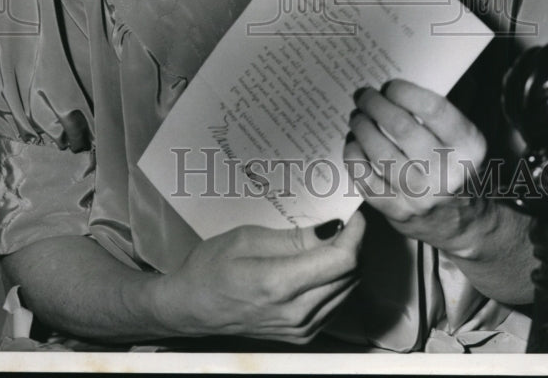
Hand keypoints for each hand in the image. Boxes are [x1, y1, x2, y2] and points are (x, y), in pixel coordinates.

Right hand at [151, 213, 364, 343]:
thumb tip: (333, 228)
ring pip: (348, 289)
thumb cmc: (211, 267)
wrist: (190, 307)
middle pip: (351, 275)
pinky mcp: (302, 334)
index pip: (342, 260)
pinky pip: (336, 303)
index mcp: (280, 285)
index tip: (354, 212)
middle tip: (345, 219)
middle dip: (355, 243)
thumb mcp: (247, 238)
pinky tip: (323, 261)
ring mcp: (301, 329)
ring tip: (334, 236)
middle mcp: (296, 314)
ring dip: (348, 261)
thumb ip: (294, 237)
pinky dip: (338, 279)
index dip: (356, 233)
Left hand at [344, 80, 493, 256]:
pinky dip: (354, 155)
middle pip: (400, 127)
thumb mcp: (463, 141)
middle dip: (375, 104)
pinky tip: (354, 143)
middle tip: (363, 96)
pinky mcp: (398, 211)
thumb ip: (435, 116)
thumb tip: (390, 89)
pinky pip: (365, 178)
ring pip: (379, 151)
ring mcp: (421, 195)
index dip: (404, 91)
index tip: (390, 86)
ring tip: (357, 118)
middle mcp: (446, 172)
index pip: (432, 108)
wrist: (464, 224)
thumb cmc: (456, 169)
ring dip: (361, 127)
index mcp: (468, 147)